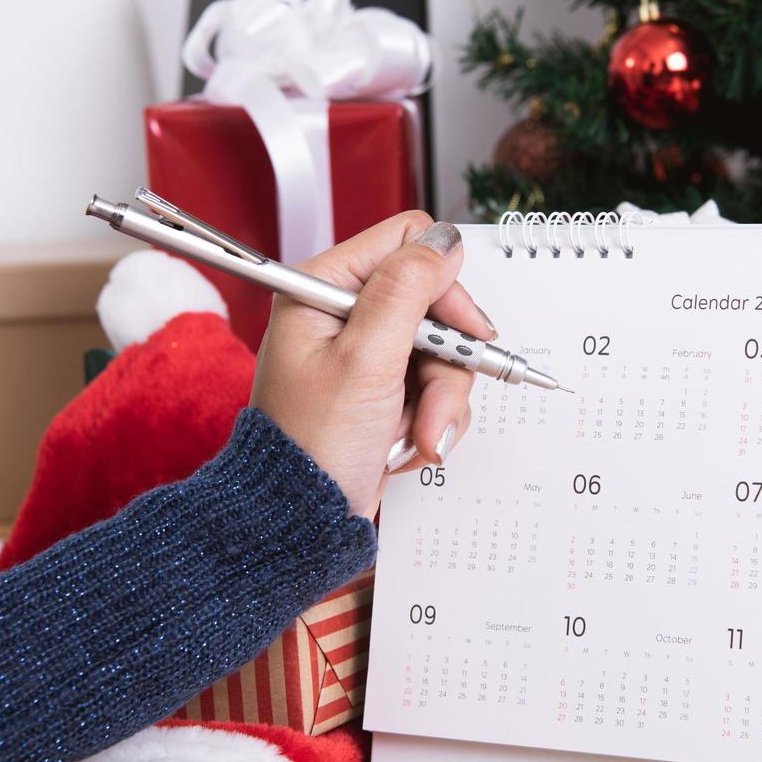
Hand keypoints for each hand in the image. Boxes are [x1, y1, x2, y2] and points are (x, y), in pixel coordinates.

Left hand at [250, 212, 494, 517]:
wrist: (300, 519)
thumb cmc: (313, 444)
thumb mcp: (365, 360)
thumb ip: (406, 292)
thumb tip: (444, 242)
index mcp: (322, 288)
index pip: (408, 245)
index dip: (444, 286)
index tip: (460, 332)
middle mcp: (343, 313)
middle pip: (434, 305)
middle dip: (444, 363)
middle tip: (435, 403)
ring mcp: (365, 354)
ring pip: (441, 352)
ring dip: (439, 402)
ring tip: (416, 438)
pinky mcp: (382, 389)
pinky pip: (433, 387)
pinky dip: (429, 420)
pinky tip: (405, 445)